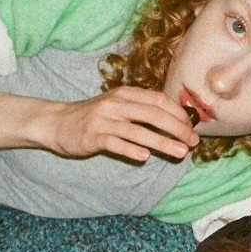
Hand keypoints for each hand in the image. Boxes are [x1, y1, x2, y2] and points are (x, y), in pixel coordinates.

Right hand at [47, 87, 199, 162]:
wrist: (57, 122)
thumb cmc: (94, 116)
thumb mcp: (118, 106)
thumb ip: (141, 110)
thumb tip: (175, 122)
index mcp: (125, 94)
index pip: (158, 100)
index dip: (178, 113)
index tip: (192, 127)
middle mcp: (116, 103)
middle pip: (153, 114)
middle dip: (177, 128)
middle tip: (192, 142)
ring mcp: (103, 120)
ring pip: (138, 131)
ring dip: (162, 142)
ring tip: (180, 152)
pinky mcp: (92, 136)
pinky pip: (115, 143)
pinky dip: (131, 150)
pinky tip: (145, 158)